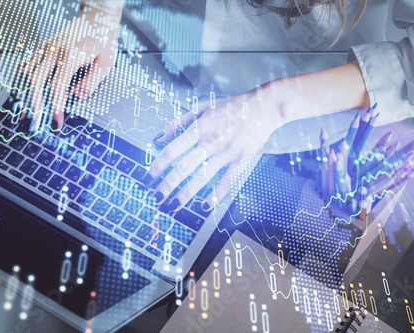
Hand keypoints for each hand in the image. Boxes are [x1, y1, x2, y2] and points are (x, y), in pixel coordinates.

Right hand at [16, 1, 121, 129]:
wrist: (96, 19)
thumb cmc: (102, 41)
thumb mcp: (105, 62)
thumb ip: (91, 81)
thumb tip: (76, 98)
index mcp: (71, 55)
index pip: (57, 87)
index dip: (55, 107)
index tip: (57, 122)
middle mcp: (54, 50)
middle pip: (35, 82)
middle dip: (33, 106)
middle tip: (34, 125)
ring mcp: (45, 48)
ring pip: (25, 73)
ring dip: (22, 96)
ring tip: (21, 114)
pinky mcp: (41, 48)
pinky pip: (24, 66)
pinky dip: (19, 82)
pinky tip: (19, 96)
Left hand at [144, 87, 284, 212]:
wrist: (264, 106)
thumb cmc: (233, 106)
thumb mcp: (203, 108)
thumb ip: (179, 122)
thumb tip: (159, 137)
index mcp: (199, 128)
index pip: (172, 150)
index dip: (158, 166)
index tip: (148, 178)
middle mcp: (211, 141)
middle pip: (183, 167)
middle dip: (167, 185)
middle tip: (156, 199)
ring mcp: (226, 153)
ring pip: (202, 177)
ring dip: (185, 194)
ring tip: (173, 206)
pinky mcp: (241, 160)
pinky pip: (227, 181)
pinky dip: (216, 195)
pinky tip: (205, 206)